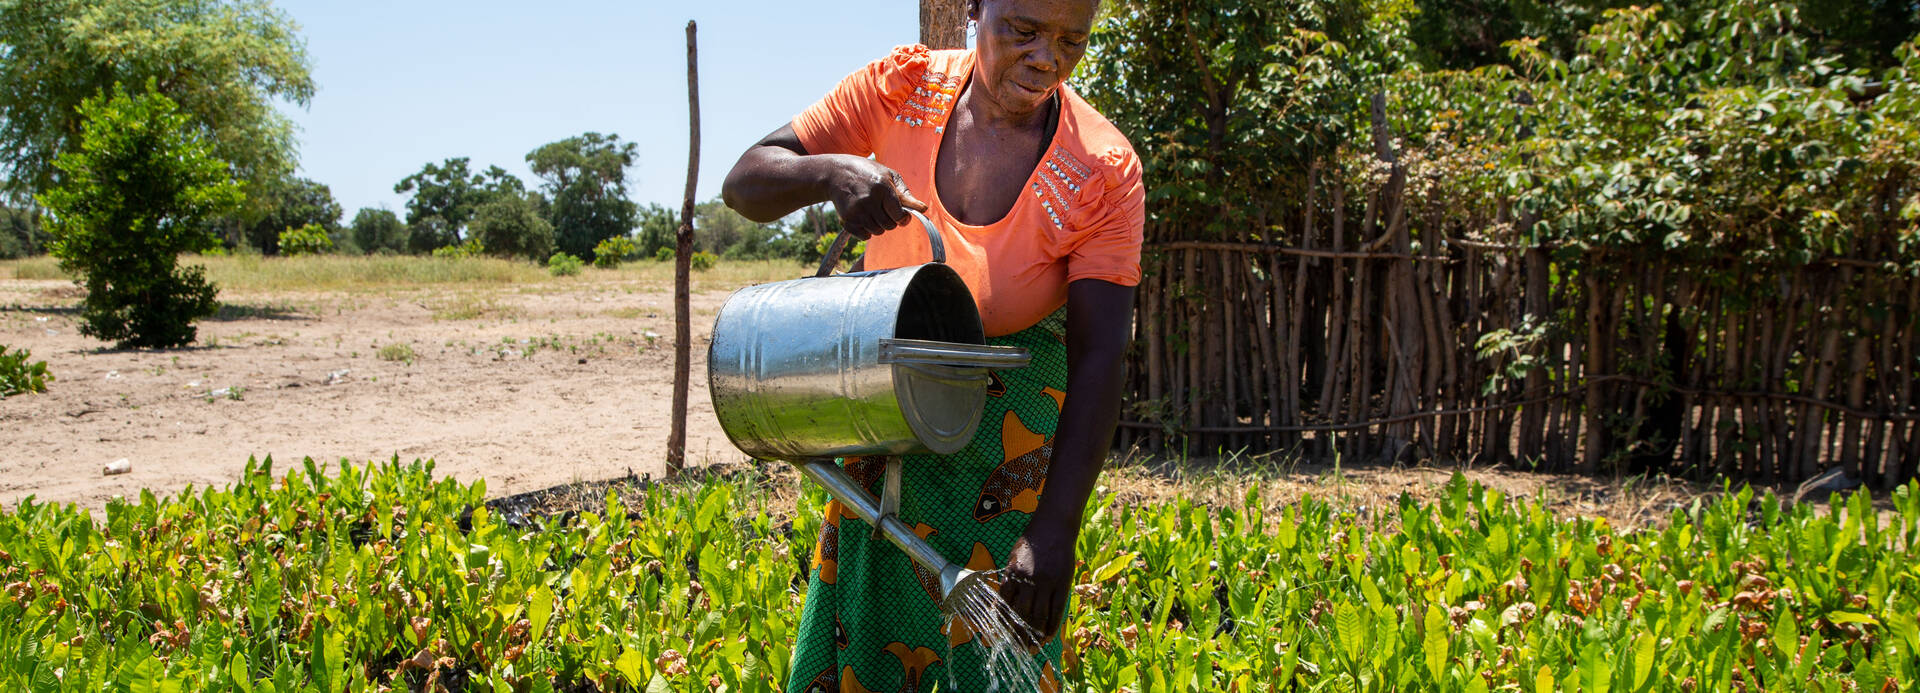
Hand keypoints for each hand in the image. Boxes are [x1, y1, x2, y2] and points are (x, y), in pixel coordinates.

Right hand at [825, 157, 928, 238]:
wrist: (836, 173)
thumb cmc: (868, 173)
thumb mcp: (889, 176)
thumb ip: (905, 194)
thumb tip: (923, 209)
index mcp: (883, 188)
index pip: (900, 216)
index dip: (903, 218)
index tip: (902, 215)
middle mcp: (869, 200)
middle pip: (890, 226)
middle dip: (890, 220)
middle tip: (883, 208)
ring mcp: (857, 211)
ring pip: (878, 232)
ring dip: (878, 225)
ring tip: (872, 211)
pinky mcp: (846, 219)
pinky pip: (864, 236)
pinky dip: (866, 231)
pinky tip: (863, 217)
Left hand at [998, 527, 1075, 647]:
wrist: (1053, 528)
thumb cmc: (1030, 544)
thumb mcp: (1012, 560)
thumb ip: (1007, 582)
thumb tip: (998, 606)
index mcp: (1012, 574)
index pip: (1004, 606)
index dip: (1002, 624)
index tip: (999, 638)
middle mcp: (1029, 580)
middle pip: (1021, 615)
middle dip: (1017, 635)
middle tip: (1016, 650)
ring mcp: (1047, 583)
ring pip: (1039, 616)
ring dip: (1034, 636)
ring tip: (1032, 649)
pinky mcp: (1063, 583)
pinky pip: (1057, 610)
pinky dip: (1052, 626)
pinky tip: (1047, 637)